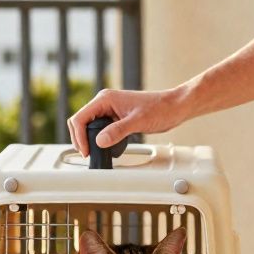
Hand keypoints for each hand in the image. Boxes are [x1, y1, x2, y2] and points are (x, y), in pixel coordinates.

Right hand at [67, 87, 192, 156]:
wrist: (174, 107)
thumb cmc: (160, 108)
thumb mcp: (137, 121)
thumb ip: (117, 131)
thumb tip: (100, 141)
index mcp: (105, 99)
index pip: (80, 118)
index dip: (79, 136)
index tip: (86, 151)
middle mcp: (105, 103)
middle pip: (80, 121)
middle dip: (80, 139)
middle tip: (87, 154)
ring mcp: (109, 110)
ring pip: (88, 125)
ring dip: (87, 139)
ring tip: (93, 152)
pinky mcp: (115, 117)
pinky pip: (99, 128)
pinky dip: (97, 139)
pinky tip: (104, 147)